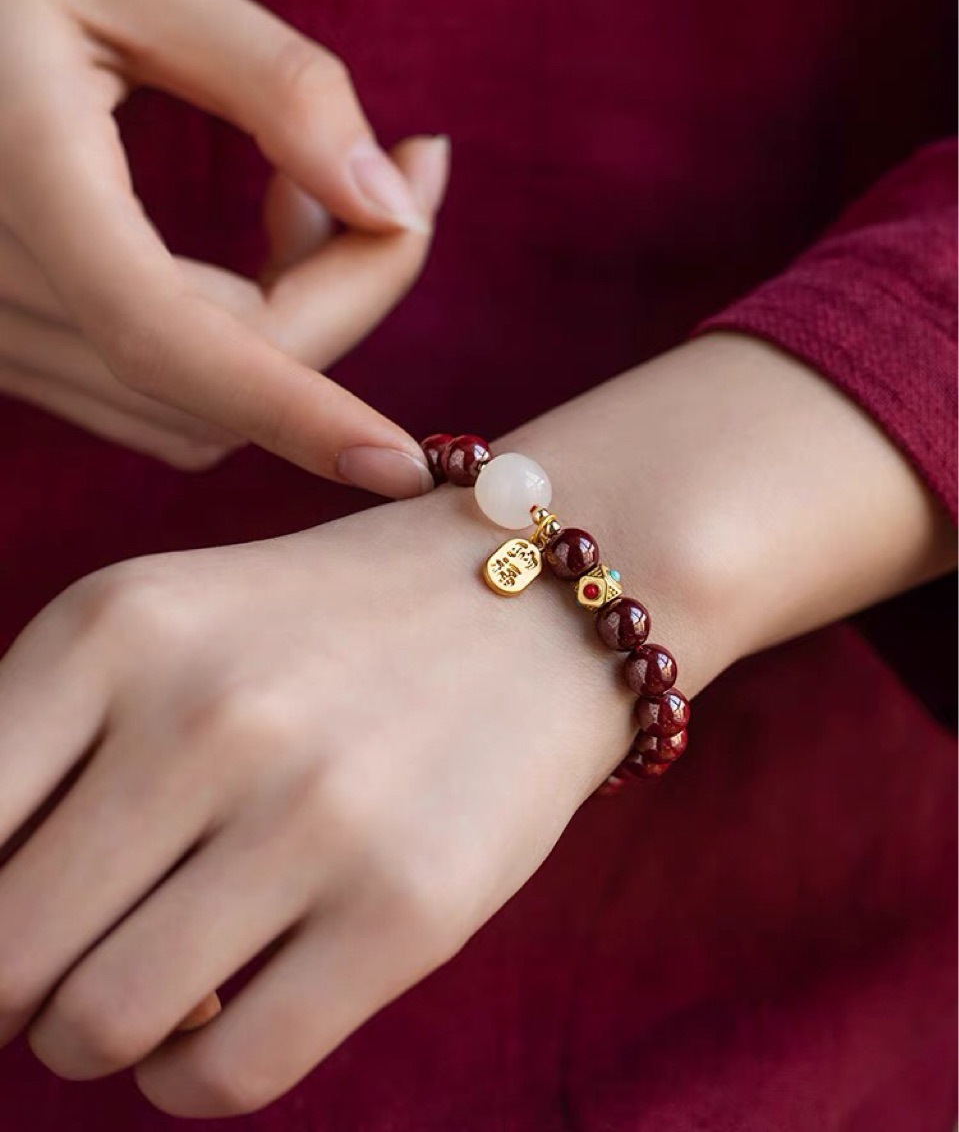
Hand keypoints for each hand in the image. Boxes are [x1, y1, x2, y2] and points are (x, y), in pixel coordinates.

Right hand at [0, 0, 444, 494]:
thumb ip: (273, 84)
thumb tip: (390, 202)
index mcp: (18, 183)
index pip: (168, 344)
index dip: (296, 413)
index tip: (405, 463)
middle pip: (216, 373)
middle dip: (345, 294)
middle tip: (410, 174)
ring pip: (192, 406)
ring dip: (298, 325)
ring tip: (309, 188)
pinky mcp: (8, 343)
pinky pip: (153, 393)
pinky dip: (242, 348)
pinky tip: (260, 241)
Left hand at [0, 333, 949, 1117]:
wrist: (536, 599)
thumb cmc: (324, 629)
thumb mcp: (166, 627)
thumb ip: (46, 754)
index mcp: (113, 625)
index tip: (8, 917)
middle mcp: (203, 712)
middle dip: (15, 984)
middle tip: (68, 959)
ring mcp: (311, 811)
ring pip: (92, 1029)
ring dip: (99, 1032)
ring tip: (154, 982)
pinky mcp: (407, 908)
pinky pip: (223, 1077)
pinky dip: (189, 1076)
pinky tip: (222, 1015)